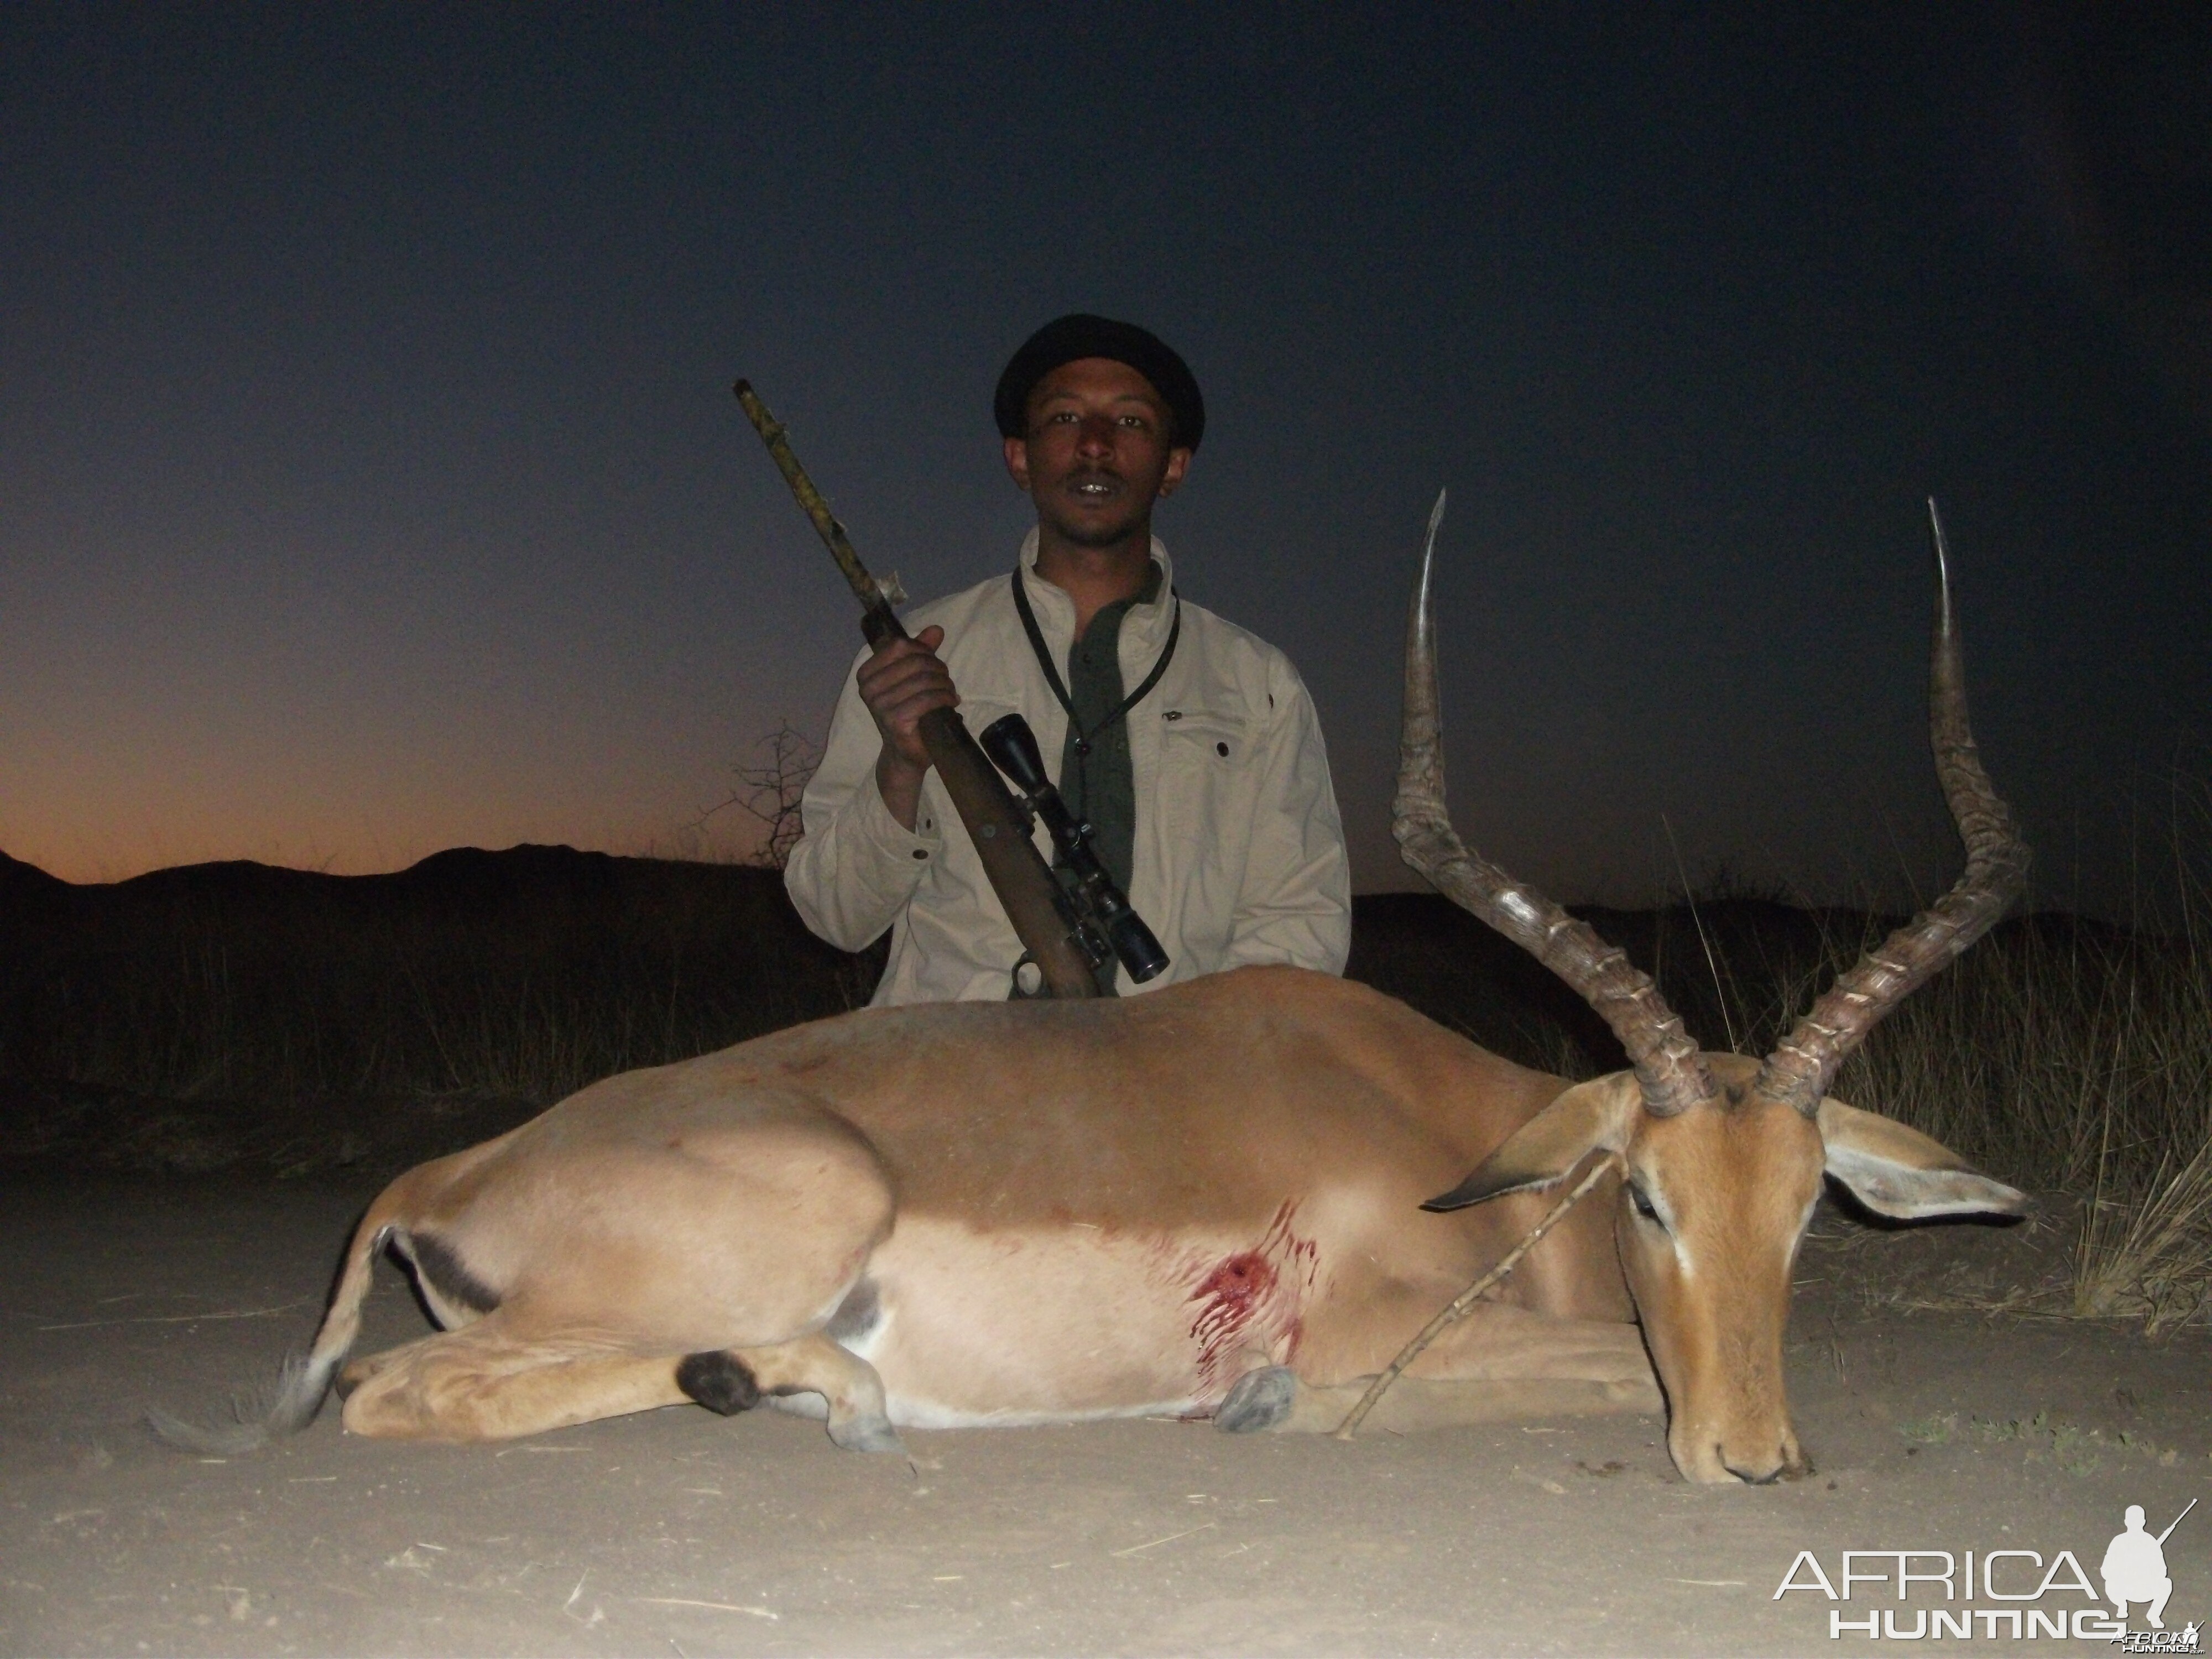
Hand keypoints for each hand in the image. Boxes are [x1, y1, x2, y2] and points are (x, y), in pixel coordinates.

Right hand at [858, 625, 957, 828]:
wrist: (905, 753)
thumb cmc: (909, 713)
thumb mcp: (913, 677)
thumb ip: (921, 652)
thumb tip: (936, 630)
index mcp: (866, 673)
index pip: (900, 645)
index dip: (923, 651)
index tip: (935, 664)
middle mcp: (868, 688)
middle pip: (915, 661)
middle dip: (938, 669)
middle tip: (947, 682)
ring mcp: (879, 705)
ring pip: (924, 680)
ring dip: (945, 685)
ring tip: (950, 694)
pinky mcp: (894, 721)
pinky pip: (927, 699)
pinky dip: (945, 698)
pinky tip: (951, 703)